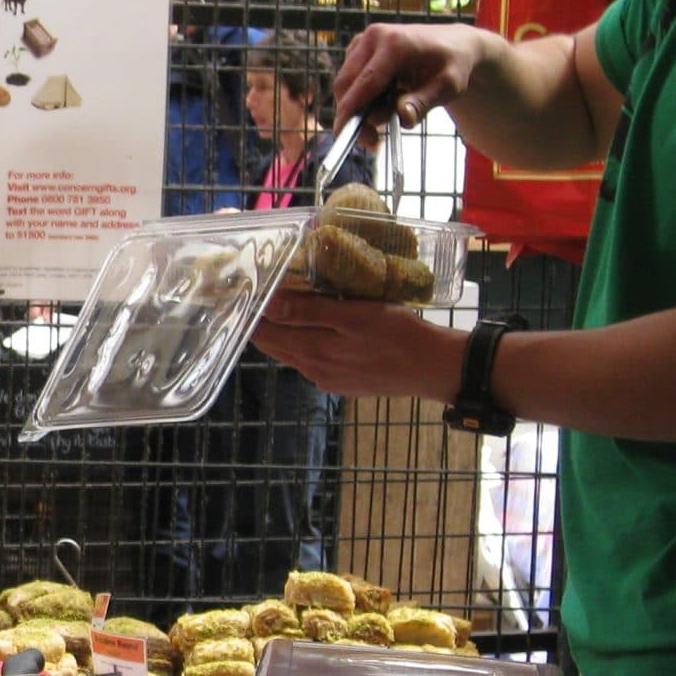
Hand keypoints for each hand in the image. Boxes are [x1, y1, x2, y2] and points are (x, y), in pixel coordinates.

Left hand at [250, 289, 465, 402]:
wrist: (434, 367)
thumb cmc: (399, 334)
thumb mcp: (355, 315)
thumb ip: (311, 312)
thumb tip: (270, 306)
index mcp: (312, 352)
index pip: (265, 334)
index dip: (251, 314)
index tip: (242, 293)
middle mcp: (314, 370)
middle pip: (275, 345)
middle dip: (261, 322)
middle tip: (254, 295)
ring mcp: (328, 379)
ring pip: (293, 352)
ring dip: (282, 332)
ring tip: (277, 306)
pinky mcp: (343, 382)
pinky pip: (312, 360)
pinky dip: (304, 343)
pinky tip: (311, 328)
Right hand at [331, 23, 487, 150]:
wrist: (454, 44)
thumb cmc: (454, 64)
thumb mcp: (448, 86)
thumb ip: (424, 102)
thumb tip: (402, 117)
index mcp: (396, 44)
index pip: (365, 82)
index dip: (351, 111)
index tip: (344, 135)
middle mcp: (375, 37)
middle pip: (346, 83)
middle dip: (352, 115)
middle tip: (372, 140)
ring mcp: (364, 40)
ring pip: (345, 82)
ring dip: (357, 106)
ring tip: (387, 117)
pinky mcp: (360, 47)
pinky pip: (349, 78)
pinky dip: (359, 96)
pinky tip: (383, 101)